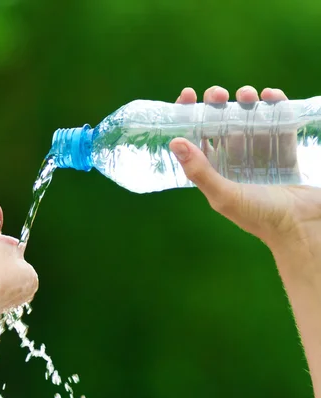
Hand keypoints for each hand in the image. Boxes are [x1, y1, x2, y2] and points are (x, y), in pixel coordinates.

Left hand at [169, 86, 320, 255]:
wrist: (301, 227)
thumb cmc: (259, 216)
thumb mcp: (224, 194)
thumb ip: (200, 171)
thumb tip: (175, 142)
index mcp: (214, 173)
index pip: (196, 140)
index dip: (190, 117)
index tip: (187, 95)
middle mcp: (234, 163)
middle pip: (221, 125)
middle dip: (217, 105)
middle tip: (218, 93)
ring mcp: (260, 156)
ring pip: (248, 120)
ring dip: (246, 102)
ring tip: (246, 93)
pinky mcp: (285, 151)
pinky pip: (278, 123)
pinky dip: (275, 107)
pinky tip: (271, 96)